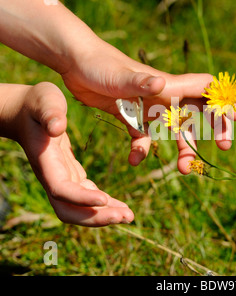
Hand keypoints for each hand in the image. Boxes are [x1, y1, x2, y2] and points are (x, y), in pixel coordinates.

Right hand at [17, 82, 133, 225]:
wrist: (24, 111)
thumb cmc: (36, 103)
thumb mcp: (44, 100)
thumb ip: (50, 113)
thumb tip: (58, 127)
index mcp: (46, 161)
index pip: (61, 189)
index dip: (81, 198)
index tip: (104, 199)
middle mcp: (52, 176)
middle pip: (69, 210)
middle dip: (96, 217)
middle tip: (126, 216)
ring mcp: (61, 178)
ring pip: (79, 209)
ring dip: (103, 215)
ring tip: (129, 216)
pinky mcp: (70, 175)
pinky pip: (87, 196)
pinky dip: (103, 204)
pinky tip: (120, 207)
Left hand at [61, 39, 234, 173]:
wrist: (75, 62)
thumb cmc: (100, 64)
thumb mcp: (119, 76)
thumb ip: (140, 81)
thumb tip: (161, 83)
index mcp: (167, 86)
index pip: (205, 90)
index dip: (223, 102)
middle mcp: (164, 97)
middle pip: (197, 114)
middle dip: (211, 130)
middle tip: (221, 149)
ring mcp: (149, 108)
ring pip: (174, 131)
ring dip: (183, 149)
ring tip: (184, 170)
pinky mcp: (132, 117)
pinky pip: (144, 137)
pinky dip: (142, 150)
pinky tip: (134, 160)